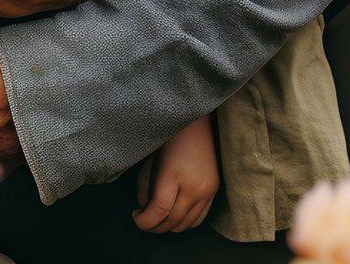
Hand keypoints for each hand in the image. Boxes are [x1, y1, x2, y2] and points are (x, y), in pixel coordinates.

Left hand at [133, 117, 218, 233]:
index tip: (135, 216)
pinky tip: (173, 213)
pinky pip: (199, 218)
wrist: (197, 122)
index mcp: (174, 174)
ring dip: (169, 226)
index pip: (159, 209)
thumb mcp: (150, 158)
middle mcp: (195, 186)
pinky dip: (184, 221)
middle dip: (154, 226)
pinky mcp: (214, 191)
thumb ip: (144, 185)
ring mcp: (208, 190)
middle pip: (173, 221)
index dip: (144, 220)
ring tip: (157, 216)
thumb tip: (144, 207)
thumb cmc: (169, 136)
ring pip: (186, 224)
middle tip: (142, 219)